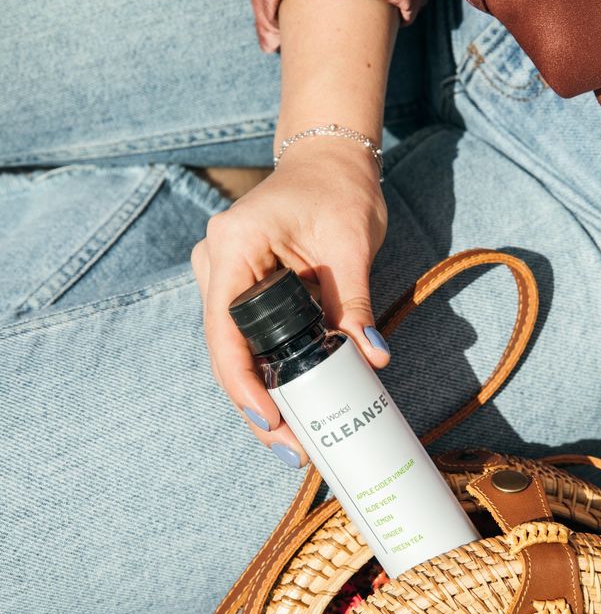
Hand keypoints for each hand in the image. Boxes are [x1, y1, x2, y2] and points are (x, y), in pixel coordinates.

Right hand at [191, 139, 389, 465]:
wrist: (329, 164)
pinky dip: (267, 376)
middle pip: (226, 353)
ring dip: (260, 398)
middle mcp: (215, 264)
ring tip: (292, 441)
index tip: (272, 425)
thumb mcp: (351, 244)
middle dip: (256, 406)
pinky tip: (290, 410)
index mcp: (234, 247)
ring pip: (233, 354)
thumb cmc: (339, 190)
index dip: (245, 386)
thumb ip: (355, 302)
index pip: (227, 332)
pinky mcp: (239, 290)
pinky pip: (247, 342)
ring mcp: (222, 278)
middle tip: (291, 450)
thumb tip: (372, 358)